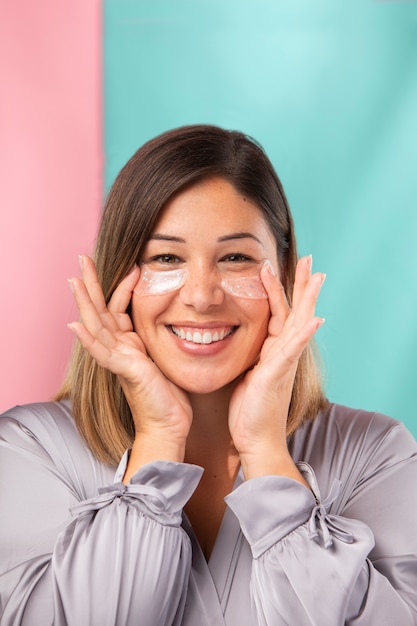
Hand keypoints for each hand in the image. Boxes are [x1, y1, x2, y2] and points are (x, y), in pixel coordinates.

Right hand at [68, 256, 192, 474]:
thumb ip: (157, 341)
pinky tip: (77, 325)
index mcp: (130, 344)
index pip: (120, 309)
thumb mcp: (164, 358)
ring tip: (74, 281)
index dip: (123, 287)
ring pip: (97, 326)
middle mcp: (120, 349)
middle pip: (100, 311)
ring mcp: (119, 361)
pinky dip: (89, 339)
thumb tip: (166, 322)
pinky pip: (104, 353)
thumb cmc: (169, 395)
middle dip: (91, 285)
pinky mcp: (125, 372)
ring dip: (85, 303)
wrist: (169, 426)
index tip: (133, 264)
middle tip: (82, 259)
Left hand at [228, 255, 324, 478]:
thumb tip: (237, 338)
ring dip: (308, 299)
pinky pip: (293, 350)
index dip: (278, 288)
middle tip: (310, 259)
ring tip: (318, 277)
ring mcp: (283, 362)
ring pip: (298, 323)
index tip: (275, 264)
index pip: (279, 312)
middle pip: (296, 311)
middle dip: (302, 284)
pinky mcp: (277, 374)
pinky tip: (316, 320)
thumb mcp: (247, 373)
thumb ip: (251, 354)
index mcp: (273, 349)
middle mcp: (283, 352)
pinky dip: (304, 334)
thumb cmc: (250, 408)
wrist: (256, 439)